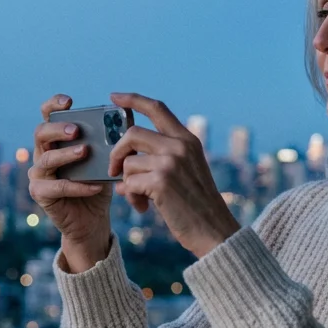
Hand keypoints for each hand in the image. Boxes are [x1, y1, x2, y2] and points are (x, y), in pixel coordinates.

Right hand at [30, 95, 111, 268]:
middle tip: (77, 130)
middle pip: (40, 133)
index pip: (47, 116)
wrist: (92, 221)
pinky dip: (78, 186)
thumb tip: (127, 121)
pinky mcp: (41, 194)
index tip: (69, 101)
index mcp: (56, 141)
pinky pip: (58, 187)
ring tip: (85, 152)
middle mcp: (42, 154)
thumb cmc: (98, 185)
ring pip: (46, 159)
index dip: (53, 105)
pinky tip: (96, 186)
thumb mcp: (105, 161)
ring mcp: (39, 175)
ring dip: (66, 154)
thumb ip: (109, 143)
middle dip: (57, 129)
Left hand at [107, 92, 240, 257]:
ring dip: (127, 183)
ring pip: (128, 163)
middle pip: (132, 134)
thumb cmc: (196, 206)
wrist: (214, 231)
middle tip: (113, 171)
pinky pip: (129, 183)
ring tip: (140, 199)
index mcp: (188, 139)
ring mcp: (171, 162)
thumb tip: (123, 162)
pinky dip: (131, 197)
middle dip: (117, 153)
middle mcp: (180, 146)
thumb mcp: (187, 171)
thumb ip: (162, 158)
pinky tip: (144, 208)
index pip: (157, 108)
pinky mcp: (161, 181)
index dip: (133, 99)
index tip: (114, 97)